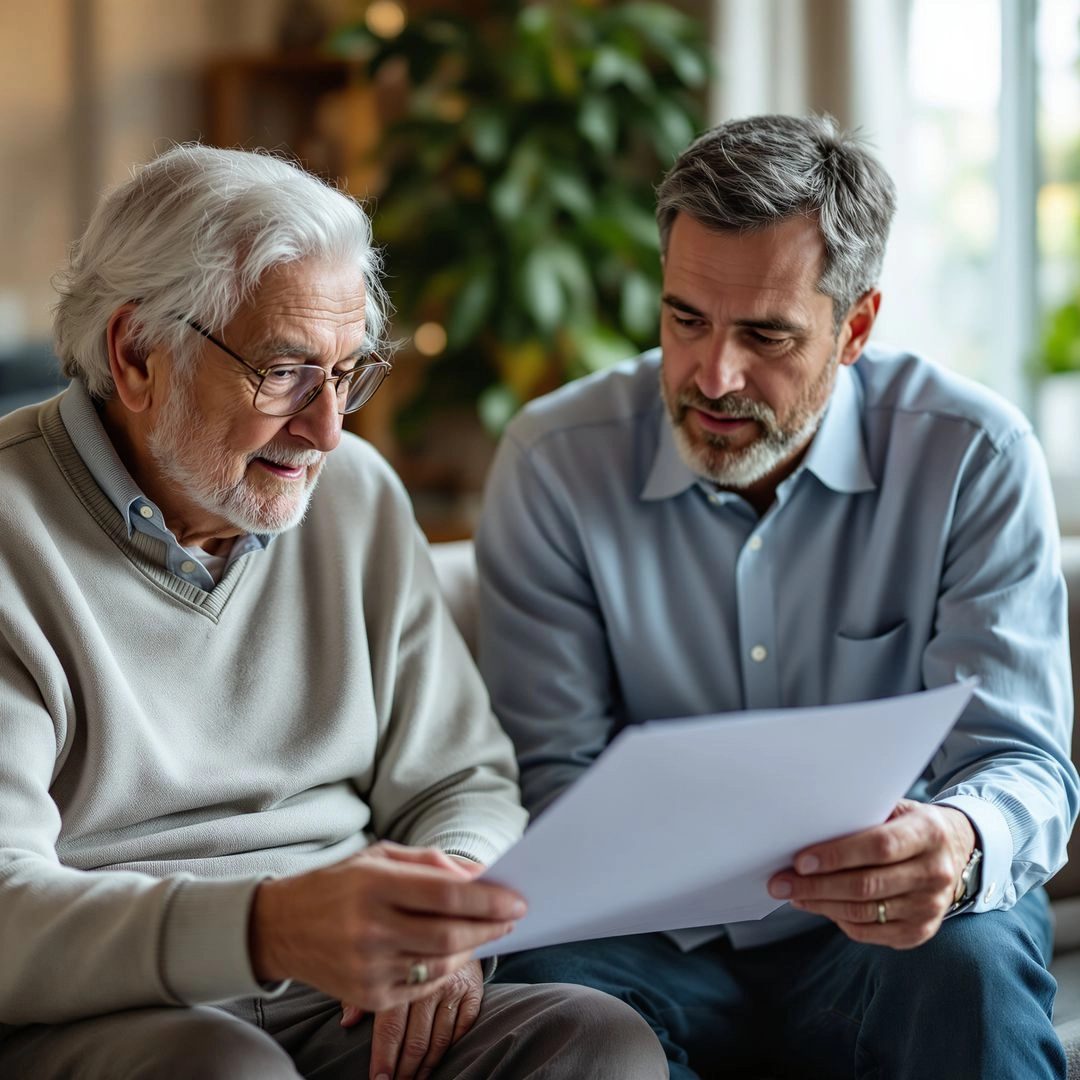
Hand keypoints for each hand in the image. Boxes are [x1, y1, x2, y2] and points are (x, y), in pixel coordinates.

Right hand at [249, 842, 523, 1010]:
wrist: (279, 927)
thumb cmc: (338, 884)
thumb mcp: (378, 856)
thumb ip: (430, 862)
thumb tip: (481, 875)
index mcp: (373, 884)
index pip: (445, 893)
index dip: (488, 898)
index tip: (517, 897)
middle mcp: (369, 928)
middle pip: (449, 933)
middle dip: (491, 925)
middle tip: (514, 915)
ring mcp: (367, 967)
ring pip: (440, 963)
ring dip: (473, 947)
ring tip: (489, 930)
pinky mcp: (367, 997)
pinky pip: (423, 986)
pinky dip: (446, 968)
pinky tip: (455, 952)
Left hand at [341, 960, 484, 1079]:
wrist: (449, 920)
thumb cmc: (407, 946)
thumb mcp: (380, 960)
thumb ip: (362, 991)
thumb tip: (346, 1022)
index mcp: (402, 974)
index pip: (391, 1027)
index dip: (384, 1058)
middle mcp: (429, 982)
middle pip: (415, 1039)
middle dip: (403, 1070)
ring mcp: (454, 987)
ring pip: (439, 1040)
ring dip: (424, 1067)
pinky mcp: (473, 990)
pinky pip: (462, 1029)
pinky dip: (449, 1050)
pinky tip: (435, 1064)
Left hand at [767, 800, 975, 948]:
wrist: (956, 850)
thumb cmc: (909, 824)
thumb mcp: (896, 808)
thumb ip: (862, 818)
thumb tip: (808, 828)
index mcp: (929, 833)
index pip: (879, 847)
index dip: (837, 855)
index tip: (800, 860)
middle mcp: (935, 873)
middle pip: (867, 885)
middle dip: (816, 886)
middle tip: (781, 882)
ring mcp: (930, 907)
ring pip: (865, 912)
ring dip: (822, 905)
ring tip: (793, 894)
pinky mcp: (921, 931)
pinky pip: (872, 932)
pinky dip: (840, 920)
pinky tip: (821, 907)